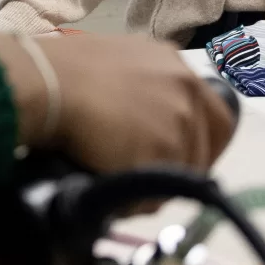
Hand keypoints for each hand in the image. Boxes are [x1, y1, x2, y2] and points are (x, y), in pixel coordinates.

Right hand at [0, 31, 235, 172]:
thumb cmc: (63, 70)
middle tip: (152, 182)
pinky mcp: (163, 153)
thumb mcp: (117, 62)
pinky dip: (136, 201)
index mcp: (176, 67)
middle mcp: (186, 92)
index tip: (187, 160)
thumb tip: (140, 117)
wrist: (47, 83)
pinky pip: (156, 194)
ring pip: (180, 174)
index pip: (216, 116)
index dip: (204, 144)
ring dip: (154, 186)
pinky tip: (112, 192)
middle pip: (204, 148)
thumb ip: (142, 86)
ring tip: (120, 186)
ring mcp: (178, 123)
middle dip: (181, 169)